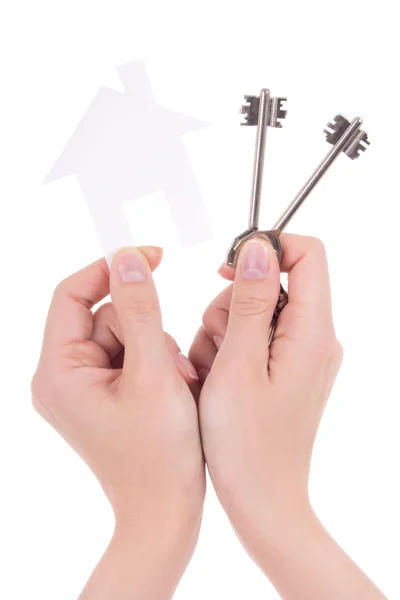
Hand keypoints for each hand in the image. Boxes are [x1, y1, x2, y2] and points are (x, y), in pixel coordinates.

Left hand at [32, 246, 203, 599]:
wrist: (165, 513)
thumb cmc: (160, 454)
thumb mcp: (154, 372)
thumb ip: (141, 309)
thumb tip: (128, 257)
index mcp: (59, 370)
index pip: (73, 293)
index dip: (112, 267)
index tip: (153, 255)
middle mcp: (60, 376)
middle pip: (103, 315)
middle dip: (145, 327)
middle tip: (171, 363)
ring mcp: (80, 387)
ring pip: (121, 333)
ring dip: (155, 348)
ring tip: (174, 385)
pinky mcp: (100, 395)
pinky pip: (127, 355)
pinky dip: (153, 363)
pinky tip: (170, 390)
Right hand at [190, 235, 385, 598]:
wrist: (262, 500)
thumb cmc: (246, 444)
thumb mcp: (239, 366)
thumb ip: (251, 302)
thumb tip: (260, 248)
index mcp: (312, 332)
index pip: (308, 254)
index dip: (267, 249)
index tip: (226, 270)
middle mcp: (316, 338)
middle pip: (274, 281)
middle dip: (233, 302)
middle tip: (217, 347)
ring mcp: (302, 354)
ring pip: (257, 309)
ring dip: (225, 330)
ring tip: (214, 373)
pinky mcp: (287, 368)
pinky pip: (256, 336)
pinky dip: (231, 349)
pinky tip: (219, 381)